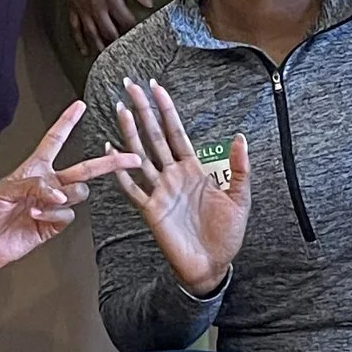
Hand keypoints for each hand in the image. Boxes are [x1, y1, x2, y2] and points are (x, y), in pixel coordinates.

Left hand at [0, 103, 120, 278]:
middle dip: (107, 163)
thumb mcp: (4, 190)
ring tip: (38, 205)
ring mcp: (52, 205)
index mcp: (34, 168)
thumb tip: (59, 192)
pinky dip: (54, 215)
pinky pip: (68, 215)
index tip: (79, 106)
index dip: (66, 122)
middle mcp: (48, 184)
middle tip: (131, 158)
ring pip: (78, 194)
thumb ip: (33, 185)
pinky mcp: (53, 225)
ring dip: (63, 197)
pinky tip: (37, 218)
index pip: (54, 140)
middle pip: (84, 169)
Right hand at [53, 0, 152, 56]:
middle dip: (118, 43)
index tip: (141, 36)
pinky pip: (75, 28)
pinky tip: (84, 51)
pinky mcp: (72, 7)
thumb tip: (148, 2)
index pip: (125, 20)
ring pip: (92, 34)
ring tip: (108, 59)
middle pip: (109, 32)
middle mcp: (96, 6)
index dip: (133, 29)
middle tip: (126, 52)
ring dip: (100, 47)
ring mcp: (82, 9)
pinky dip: (79, 41)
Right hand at [98, 77, 249, 298]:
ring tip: (120, 109)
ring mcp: (160, 191)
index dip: (167, 109)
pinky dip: (120, 170)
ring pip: (141, 155)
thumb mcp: (240, 198)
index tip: (157, 87)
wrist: (212, 265)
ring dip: (130, 132)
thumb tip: (240, 138)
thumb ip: (239, 168)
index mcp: (193, 170)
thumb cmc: (226, 235)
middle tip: (130, 86)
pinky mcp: (151, 209)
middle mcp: (173, 175)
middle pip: (154, 136)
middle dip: (143, 110)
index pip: (176, 132)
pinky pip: (132, 187)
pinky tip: (111, 150)